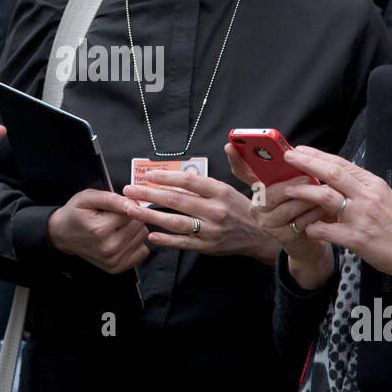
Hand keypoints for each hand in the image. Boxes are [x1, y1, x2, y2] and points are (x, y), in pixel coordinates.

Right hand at [47, 188, 149, 274]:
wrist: (63, 235)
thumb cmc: (76, 214)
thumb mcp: (87, 198)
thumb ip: (112, 199)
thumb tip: (133, 204)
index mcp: (101, 229)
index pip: (132, 212)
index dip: (125, 205)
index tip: (113, 207)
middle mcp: (108, 248)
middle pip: (139, 224)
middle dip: (130, 217)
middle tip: (112, 217)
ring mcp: (113, 260)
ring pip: (143, 236)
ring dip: (133, 229)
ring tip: (115, 228)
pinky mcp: (117, 267)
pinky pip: (143, 251)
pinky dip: (134, 243)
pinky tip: (121, 238)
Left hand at [121, 165, 280, 264]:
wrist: (262, 237)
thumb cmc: (243, 208)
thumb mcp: (242, 182)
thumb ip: (233, 163)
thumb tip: (228, 144)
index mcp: (220, 191)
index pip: (188, 181)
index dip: (166, 177)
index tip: (148, 175)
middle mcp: (214, 210)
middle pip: (176, 200)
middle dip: (149, 194)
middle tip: (129, 191)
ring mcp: (210, 230)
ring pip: (176, 222)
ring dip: (151, 215)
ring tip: (132, 210)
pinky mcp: (207, 246)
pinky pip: (183, 243)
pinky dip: (166, 240)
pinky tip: (150, 235)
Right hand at [223, 144, 333, 287]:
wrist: (310, 237)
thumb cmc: (302, 206)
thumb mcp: (295, 185)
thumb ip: (289, 172)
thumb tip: (294, 152)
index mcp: (259, 188)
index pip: (242, 172)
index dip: (235, 159)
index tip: (230, 145)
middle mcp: (257, 206)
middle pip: (268, 193)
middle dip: (290, 185)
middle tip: (307, 177)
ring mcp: (267, 223)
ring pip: (285, 209)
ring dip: (306, 200)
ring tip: (323, 192)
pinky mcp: (282, 237)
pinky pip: (298, 223)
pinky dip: (313, 214)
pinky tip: (323, 209)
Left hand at [277, 146, 391, 289]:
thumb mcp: (381, 196)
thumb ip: (358, 186)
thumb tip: (333, 175)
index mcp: (373, 184)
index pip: (341, 163)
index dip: (317, 155)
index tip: (299, 150)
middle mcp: (367, 196)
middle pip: (332, 172)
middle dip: (307, 162)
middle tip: (288, 158)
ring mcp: (362, 217)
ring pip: (326, 196)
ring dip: (304, 191)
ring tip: (288, 189)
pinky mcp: (357, 238)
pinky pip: (328, 229)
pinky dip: (313, 227)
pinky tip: (305, 226)